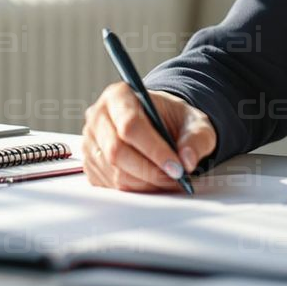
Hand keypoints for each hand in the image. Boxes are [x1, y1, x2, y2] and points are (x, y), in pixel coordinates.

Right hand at [82, 84, 216, 192]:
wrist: (160, 125)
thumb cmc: (173, 119)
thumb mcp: (195, 122)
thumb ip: (196, 139)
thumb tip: (187, 161)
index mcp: (119, 96)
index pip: (130, 125)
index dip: (154, 150)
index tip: (177, 167)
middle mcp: (98, 116)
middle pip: (117, 151)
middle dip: (150, 171)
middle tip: (175, 178)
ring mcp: (91, 141)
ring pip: (114, 172)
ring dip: (145, 183)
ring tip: (167, 180)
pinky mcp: (90, 164)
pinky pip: (110, 185)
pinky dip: (135, 189)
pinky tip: (152, 182)